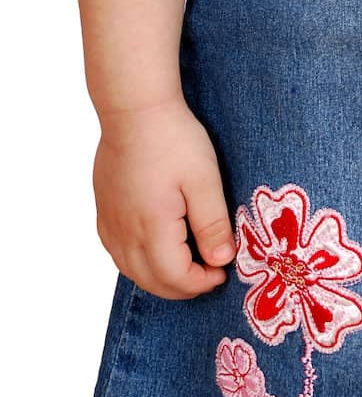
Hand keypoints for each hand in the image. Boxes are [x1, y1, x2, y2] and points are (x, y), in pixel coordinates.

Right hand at [93, 96, 235, 299]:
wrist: (135, 109)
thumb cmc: (173, 138)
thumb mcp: (204, 179)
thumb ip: (213, 223)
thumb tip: (222, 260)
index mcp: (152, 228)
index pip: (175, 278)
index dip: (201, 283)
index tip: (223, 271)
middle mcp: (125, 233)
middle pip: (151, 281)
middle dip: (183, 287)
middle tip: (209, 274)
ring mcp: (110, 223)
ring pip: (131, 271)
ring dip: (160, 278)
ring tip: (188, 264)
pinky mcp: (103, 211)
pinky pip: (117, 253)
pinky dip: (139, 263)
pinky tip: (155, 250)